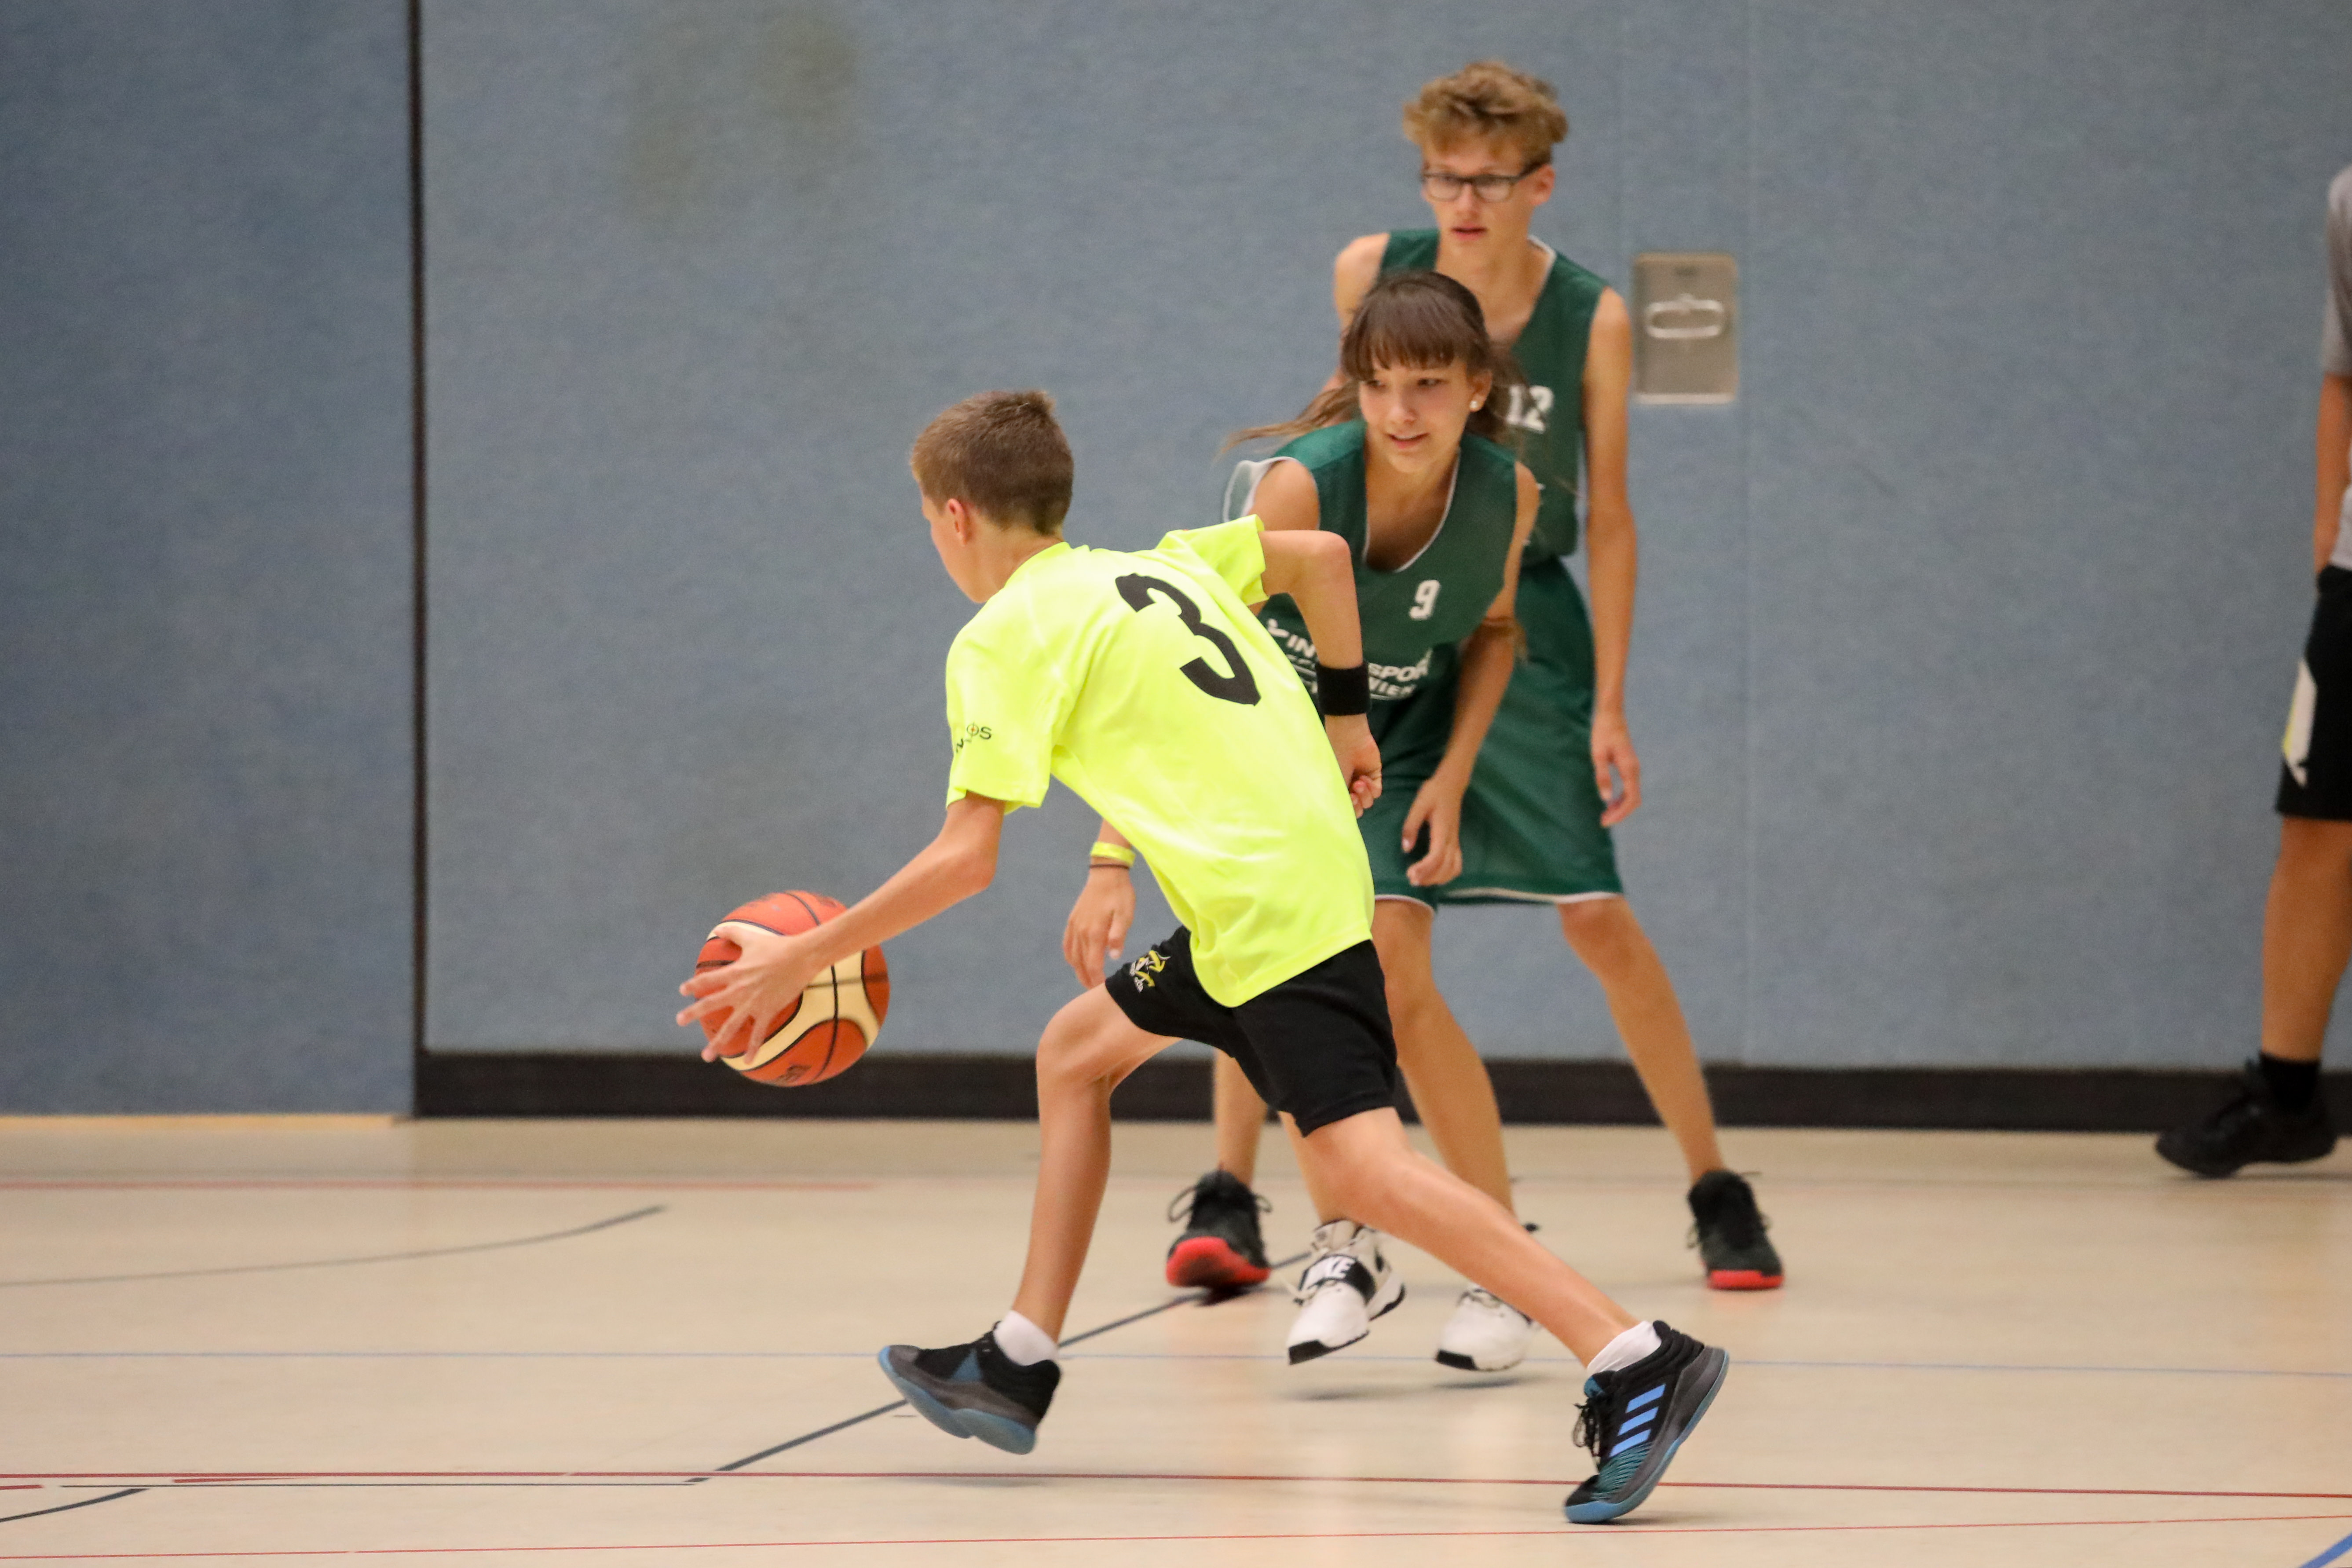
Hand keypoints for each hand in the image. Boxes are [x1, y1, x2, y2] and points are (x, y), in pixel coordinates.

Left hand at [675, 923, 825, 1062]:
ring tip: (706, 1056)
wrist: (801, 957)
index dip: (694, 985)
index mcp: (734, 972)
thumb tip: (718, 928)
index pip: (707, 980)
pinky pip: (758, 1034)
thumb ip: (733, 932)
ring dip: (717, 1042)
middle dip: (693, 1013)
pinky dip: (752, 1049)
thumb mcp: (752, 938)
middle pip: (711, 1004)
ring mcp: (753, 1003)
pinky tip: (746, 1061)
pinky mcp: (768, 1011)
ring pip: (730, 1026)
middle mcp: (739, 990)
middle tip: (679, 1021)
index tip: (683, 991)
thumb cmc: (777, 946)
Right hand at [1062, 865, 1135, 988]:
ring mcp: (1074, 926)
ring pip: (1072, 955)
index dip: (1096, 979)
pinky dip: (1070, 956)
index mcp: (1094, 933)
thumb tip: (1113, 957)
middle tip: (1094, 991)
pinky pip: (1067, 944)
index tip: (1102, 989)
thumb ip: (1118, 936)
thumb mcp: (1126, 914)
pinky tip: (1075, 961)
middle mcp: (1081, 932)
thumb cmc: (1120, 894)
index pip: (1092, 964)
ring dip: (1077, 970)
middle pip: (1080, 963)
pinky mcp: (1072, 920)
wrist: (1106, 873)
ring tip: (1086, 979)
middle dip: (1086, 979)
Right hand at [1325, 714, 1381, 816]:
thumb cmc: (1334, 758)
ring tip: (1358, 782)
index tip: (1345, 803)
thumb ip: (1338, 799)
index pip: (1345, 809)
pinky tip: (1364, 777)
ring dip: (1364, 795)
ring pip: (1368, 802)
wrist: (1348, 739)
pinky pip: (1377, 792)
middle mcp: (1349, 788)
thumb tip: (1340, 816)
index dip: (1347, 811)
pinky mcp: (1375, 775)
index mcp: (1337, 789)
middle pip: (1358, 809)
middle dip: (1356, 806)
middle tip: (1352, 796)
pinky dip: (1372, 788)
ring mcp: (1363, 782)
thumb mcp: (1332, 782)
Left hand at [1402, 775, 1465, 886]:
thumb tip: (1406, 848)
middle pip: (1445, 867)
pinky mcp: (1455, 842)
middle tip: (1412, 879)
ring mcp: (1456, 841)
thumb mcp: (1418, 806)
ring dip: (1439, 879)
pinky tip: (1435, 876)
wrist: (1451, 784)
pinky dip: (1448, 874)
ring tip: (1422, 880)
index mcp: (1443, 831)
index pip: (1436, 857)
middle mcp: (1452, 839)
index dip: (1424, 869)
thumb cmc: (1433, 793)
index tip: (1410, 874)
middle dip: (1429, 877)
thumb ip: (1411, 826)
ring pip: (1454, 868)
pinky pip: (1457, 864)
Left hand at [1592, 710, 1641, 827]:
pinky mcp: (1629, 766)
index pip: (1630, 799)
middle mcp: (1635, 770)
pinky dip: (1621, 799)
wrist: (1611, 716)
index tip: (1606, 821)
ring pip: (1633, 795)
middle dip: (1620, 814)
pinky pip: (1630, 788)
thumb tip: (1605, 799)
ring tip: (1604, 815)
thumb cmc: (1602, 733)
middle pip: (1634, 800)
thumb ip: (1602, 777)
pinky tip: (1609, 802)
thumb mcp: (1598, 755)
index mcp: (1629, 769)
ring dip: (1620, 807)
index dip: (1620, 813)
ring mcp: (1634, 768)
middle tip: (1603, 822)